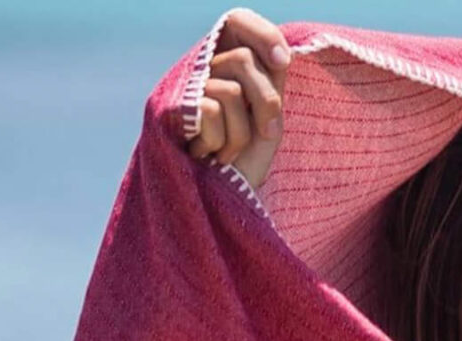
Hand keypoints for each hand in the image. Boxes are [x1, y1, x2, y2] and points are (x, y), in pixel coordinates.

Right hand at [183, 8, 289, 189]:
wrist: (225, 198)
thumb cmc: (248, 161)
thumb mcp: (269, 120)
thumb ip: (272, 85)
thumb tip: (283, 55)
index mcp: (233, 66)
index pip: (238, 22)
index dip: (262, 34)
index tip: (284, 62)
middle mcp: (208, 68)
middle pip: (245, 59)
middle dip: (266, 102)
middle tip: (264, 134)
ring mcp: (190, 86)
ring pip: (233, 90)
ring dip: (242, 132)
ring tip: (230, 150)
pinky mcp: (176, 108)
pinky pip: (213, 110)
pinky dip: (222, 141)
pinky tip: (211, 155)